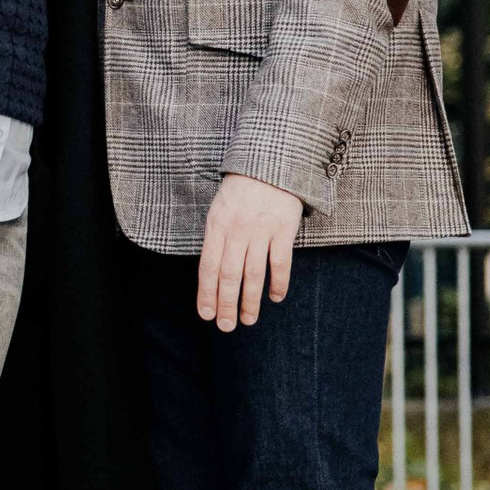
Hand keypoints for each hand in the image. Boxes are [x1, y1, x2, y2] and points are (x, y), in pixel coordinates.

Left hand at [197, 176, 304, 331]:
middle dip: (226, 304)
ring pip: (253, 274)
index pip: (207, 267)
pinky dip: (278, 283)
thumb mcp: (218, 209)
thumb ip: (216, 238)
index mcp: (216, 226)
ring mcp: (260, 230)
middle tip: (226, 326)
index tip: (206, 315)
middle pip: (229, 275)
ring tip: (248, 320)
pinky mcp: (284, 229)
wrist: (269, 162)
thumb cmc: (241, 189)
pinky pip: (280, 263)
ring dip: (250, 300)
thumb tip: (212, 273)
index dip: (206, 294)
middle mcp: (236, 231)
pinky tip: (275, 298)